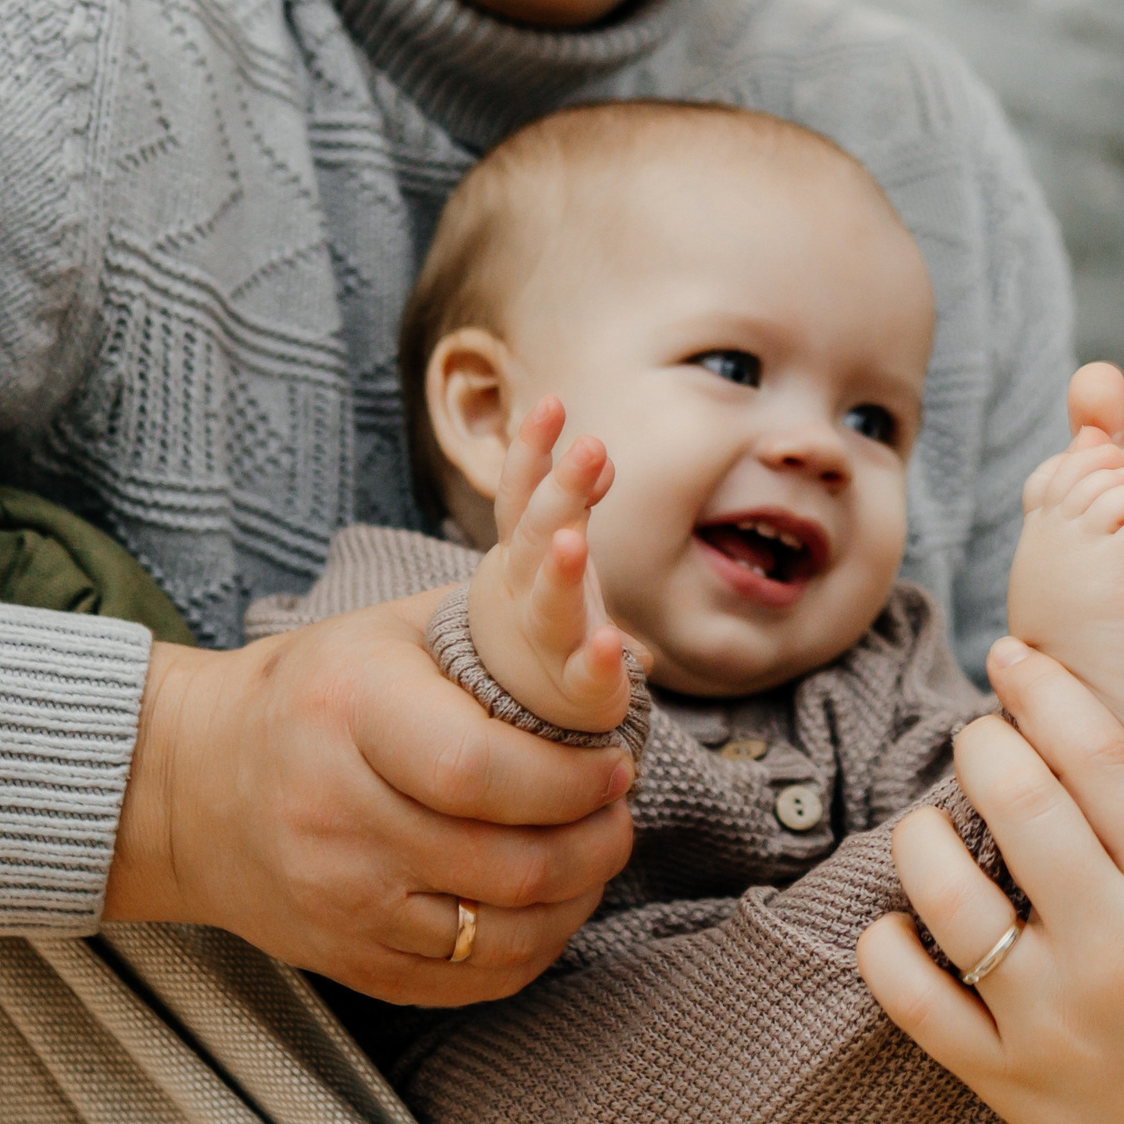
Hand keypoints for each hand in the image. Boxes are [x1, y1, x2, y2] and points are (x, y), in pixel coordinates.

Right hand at [103, 587, 636, 1005]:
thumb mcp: (393, 631)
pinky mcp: (346, 961)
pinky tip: (549, 905)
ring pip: (502, 935)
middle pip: (508, 864)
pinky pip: (471, 982)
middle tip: (619, 812)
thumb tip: (629, 653)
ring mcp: (340, 903)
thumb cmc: (314, 692)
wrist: (185, 784)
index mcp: (350, 715)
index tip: (615, 766)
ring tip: (595, 854)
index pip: (482, 772)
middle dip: (595, 843)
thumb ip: (504, 628)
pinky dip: (532, 948)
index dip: (570, 781)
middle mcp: (338, 819)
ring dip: (577, 900)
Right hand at [469, 395, 635, 733]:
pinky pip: (585, 672)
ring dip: (563, 569)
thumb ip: (576, 509)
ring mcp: (547, 638)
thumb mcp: (556, 560)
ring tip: (574, 539)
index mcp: (522, 556)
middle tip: (591, 448)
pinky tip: (617, 646)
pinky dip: (601, 660)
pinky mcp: (575, 688)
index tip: (554, 405)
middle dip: (562, 490)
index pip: (522, 494)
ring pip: (551, 597)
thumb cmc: (542, 626)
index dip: (534, 451)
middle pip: (537, 532)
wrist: (507, 719)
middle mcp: (526, 591)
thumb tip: (600, 456)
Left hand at [858, 639, 1123, 1123]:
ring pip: (946, 892)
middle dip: (982, 744)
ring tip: (928, 825)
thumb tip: (1091, 746)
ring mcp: (1053, 1018)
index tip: (1014, 659)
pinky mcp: (1006, 1079)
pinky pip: (912, 997)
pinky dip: (887, 946)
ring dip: (921, 834)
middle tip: (977, 737)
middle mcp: (1115, 948)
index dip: (1049, 690)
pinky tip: (897, 924)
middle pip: (1019, 799)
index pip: (1105, 755)